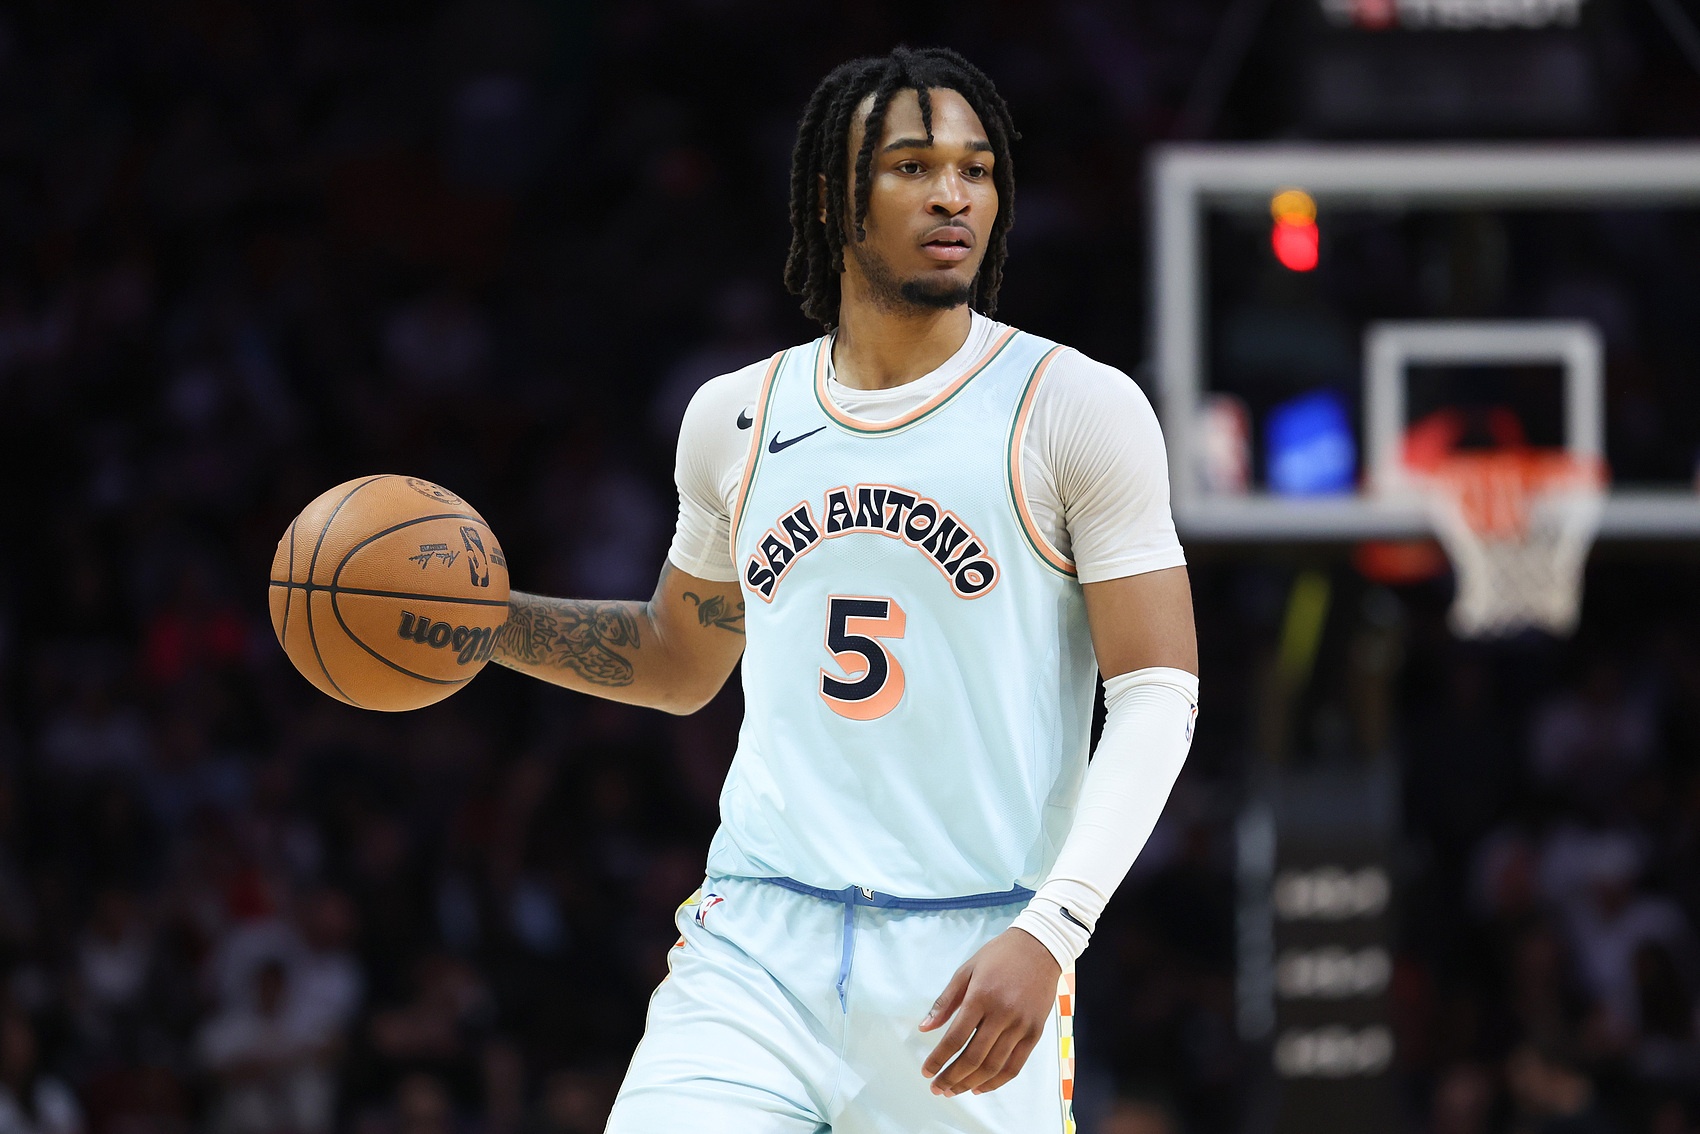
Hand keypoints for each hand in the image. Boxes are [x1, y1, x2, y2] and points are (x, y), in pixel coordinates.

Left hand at [918, 927, 1061, 1096]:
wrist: (1040, 947)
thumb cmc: (998, 956)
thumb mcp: (966, 970)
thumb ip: (945, 1002)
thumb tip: (924, 1028)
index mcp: (980, 997)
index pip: (955, 1038)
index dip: (938, 1059)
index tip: (926, 1072)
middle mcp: (1002, 1014)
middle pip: (973, 1058)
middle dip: (951, 1077)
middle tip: (937, 1087)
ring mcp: (1021, 1025)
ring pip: (993, 1066)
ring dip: (971, 1083)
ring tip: (954, 1090)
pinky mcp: (1035, 1032)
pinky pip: (1015, 1065)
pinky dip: (997, 1081)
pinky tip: (980, 1087)